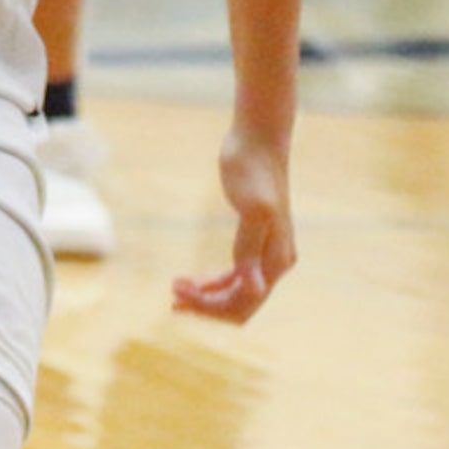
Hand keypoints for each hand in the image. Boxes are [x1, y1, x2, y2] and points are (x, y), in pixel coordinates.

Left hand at [171, 121, 294, 322]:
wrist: (256, 142)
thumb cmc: (252, 170)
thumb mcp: (251, 208)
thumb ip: (250, 249)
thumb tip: (255, 289)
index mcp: (276, 260)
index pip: (245, 302)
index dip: (211, 306)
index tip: (177, 294)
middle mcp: (275, 263)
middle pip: (241, 304)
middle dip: (207, 306)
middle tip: (172, 297)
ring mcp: (266, 253)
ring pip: (237, 293)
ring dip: (207, 298)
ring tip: (175, 292)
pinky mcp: (253, 241)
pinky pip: (235, 276)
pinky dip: (213, 284)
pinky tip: (191, 283)